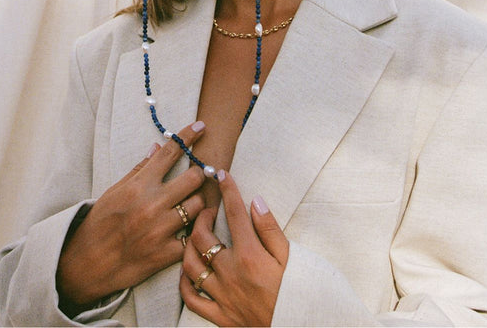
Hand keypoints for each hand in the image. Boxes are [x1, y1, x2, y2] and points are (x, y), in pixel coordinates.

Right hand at [57, 121, 206, 308]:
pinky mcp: (165, 255)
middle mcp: (152, 205)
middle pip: (194, 177)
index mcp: (139, 186)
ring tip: (190, 204)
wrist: (86, 264)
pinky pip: (193, 237)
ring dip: (197, 203)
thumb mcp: (115, 191)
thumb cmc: (100, 223)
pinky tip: (188, 230)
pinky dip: (193, 232)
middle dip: (199, 174)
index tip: (201, 126)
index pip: (170, 152)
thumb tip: (157, 147)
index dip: (189, 136)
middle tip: (197, 176)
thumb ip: (139, 169)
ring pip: (199, 205)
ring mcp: (160, 230)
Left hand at [180, 171, 288, 326]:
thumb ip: (270, 228)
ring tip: (197, 236)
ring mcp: (223, 296)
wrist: (301, 325)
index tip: (221, 174)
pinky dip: (185, 282)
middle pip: (202, 238)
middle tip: (210, 211)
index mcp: (250, 256)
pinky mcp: (220, 316)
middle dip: (202, 216)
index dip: (228, 190)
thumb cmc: (299, 289)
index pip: (235, 214)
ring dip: (189, 246)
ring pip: (190, 266)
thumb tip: (255, 201)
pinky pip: (192, 299)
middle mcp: (232, 274)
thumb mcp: (291, 255)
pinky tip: (189, 270)